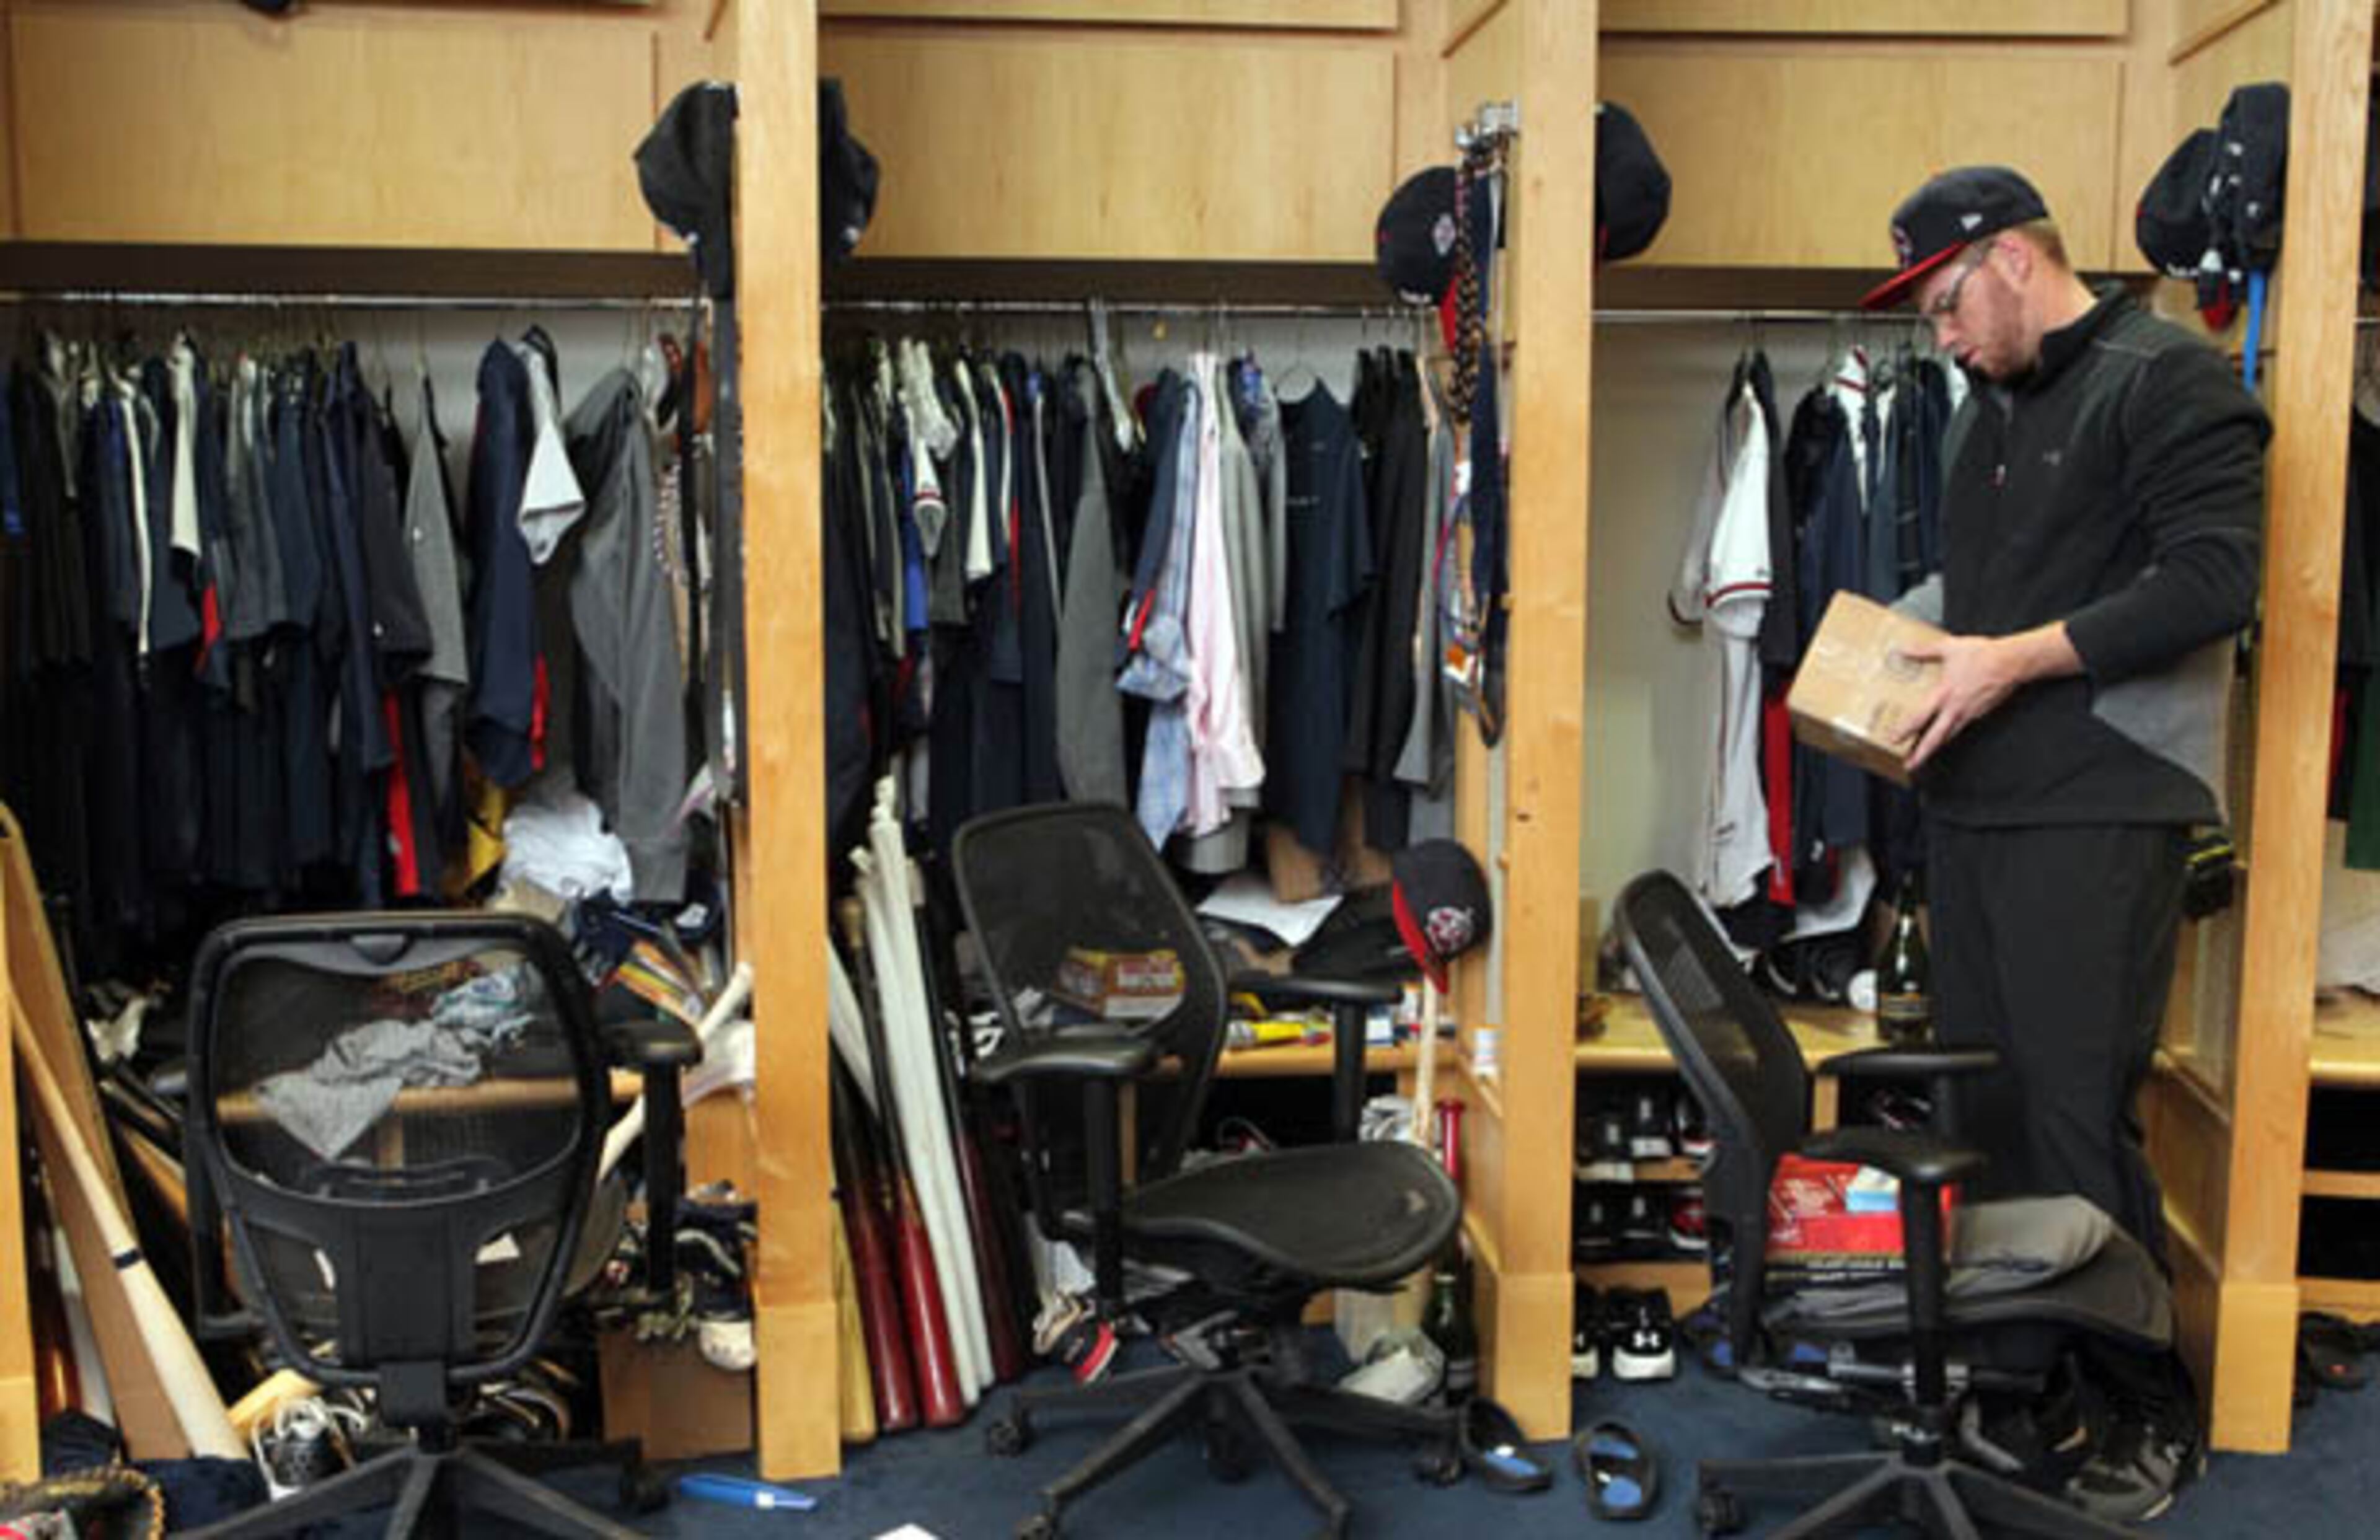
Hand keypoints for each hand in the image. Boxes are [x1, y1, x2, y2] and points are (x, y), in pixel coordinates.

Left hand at [1896, 629, 2066, 770]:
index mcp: (1944, 694)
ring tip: (1923, 755)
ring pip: (1949, 735)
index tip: (1893, 739)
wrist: (2012, 662)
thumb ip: (1923, 651)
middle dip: (1921, 754)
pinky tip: (1946, 733)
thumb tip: (1902, 649)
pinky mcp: (1980, 713)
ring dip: (1935, 746)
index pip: (1920, 717)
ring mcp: (1969, 713)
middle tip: (1909, 765)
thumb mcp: (1948, 648)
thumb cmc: (1982, 654)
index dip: (1905, 730)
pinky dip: (1951, 733)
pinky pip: (1961, 727)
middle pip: (1935, 738)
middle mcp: (1955, 709)